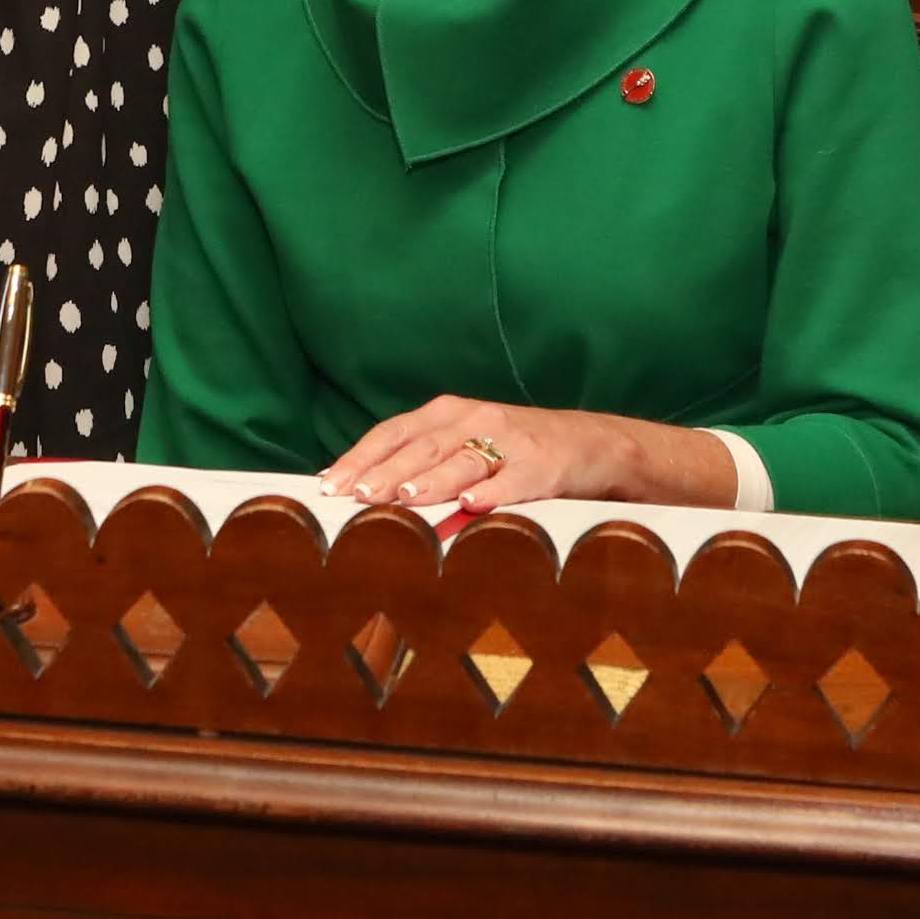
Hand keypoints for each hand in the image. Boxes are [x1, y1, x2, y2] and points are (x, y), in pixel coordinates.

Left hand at [322, 397, 730, 513]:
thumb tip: (362, 493)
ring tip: (404, 496)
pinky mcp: (542, 465)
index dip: (361, 457)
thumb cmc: (513, 450)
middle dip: (386, 471)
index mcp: (448, 414)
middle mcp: (475, 419)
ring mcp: (510, 441)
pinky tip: (473, 504)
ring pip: (462, 461)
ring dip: (431, 479)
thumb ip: (420, 463)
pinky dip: (493, 492)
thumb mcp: (464, 446)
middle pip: (422, 446)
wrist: (589, 443)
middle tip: (358, 495)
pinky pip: (514, 480)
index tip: (330, 484)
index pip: (394, 432)